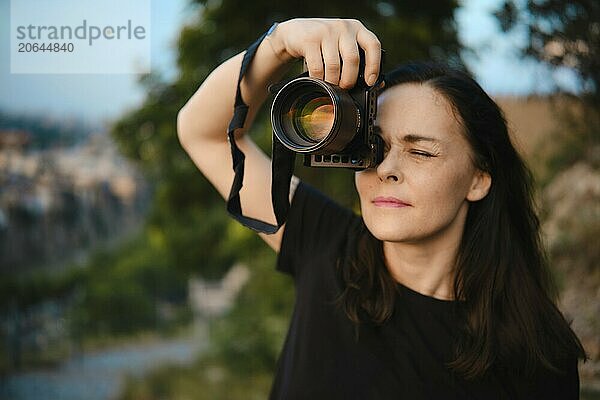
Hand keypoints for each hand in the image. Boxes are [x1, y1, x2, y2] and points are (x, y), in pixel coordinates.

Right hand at [266, 18, 381, 88]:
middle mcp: (344, 27)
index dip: (374, 66)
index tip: (370, 82)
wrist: (295, 32)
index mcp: (357, 28)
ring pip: (334, 66)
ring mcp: (326, 31)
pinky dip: (318, 79)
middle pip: (353, 59)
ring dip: (332, 82)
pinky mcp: (310, 39)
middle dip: (349, 80)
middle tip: (345, 88)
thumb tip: (377, 84)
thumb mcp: (343, 45)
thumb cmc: (324, 43)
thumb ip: (359, 59)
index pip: (373, 45)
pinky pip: (317, 67)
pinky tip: (318, 80)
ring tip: (331, 86)